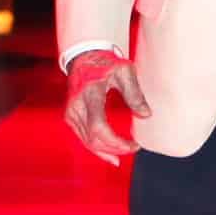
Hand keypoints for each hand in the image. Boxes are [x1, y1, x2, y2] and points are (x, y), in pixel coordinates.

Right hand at [63, 49, 148, 165]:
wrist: (84, 59)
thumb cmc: (105, 64)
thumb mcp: (124, 71)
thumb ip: (135, 92)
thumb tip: (145, 114)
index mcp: (90, 93)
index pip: (98, 126)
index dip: (116, 142)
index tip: (134, 145)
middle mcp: (76, 106)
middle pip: (93, 139)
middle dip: (114, 149)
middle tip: (133, 148)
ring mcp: (71, 113)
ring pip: (87, 142)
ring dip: (107, 152)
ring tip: (125, 152)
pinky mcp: (70, 118)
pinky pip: (84, 139)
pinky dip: (98, 149)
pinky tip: (111, 156)